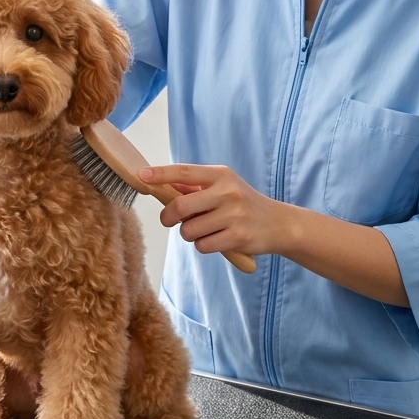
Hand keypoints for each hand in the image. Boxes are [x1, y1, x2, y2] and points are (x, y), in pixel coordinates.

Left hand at [138, 164, 286, 257]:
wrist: (277, 223)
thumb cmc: (242, 204)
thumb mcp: (223, 187)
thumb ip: (195, 188)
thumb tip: (160, 186)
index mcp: (221, 175)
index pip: (184, 172)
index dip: (161, 174)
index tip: (141, 175)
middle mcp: (228, 192)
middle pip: (180, 206)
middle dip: (169, 217)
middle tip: (169, 220)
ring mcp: (234, 215)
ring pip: (189, 230)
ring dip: (190, 234)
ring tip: (205, 230)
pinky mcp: (238, 237)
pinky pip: (202, 246)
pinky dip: (203, 245)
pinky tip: (217, 239)